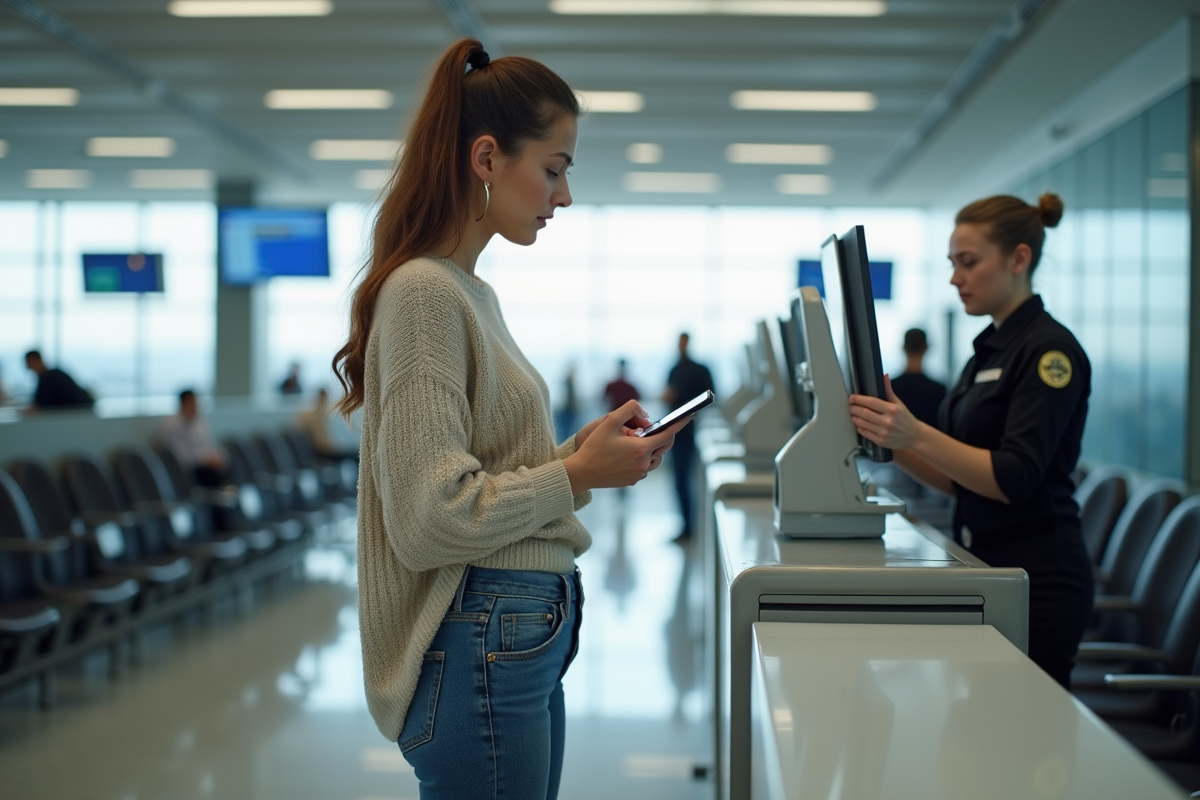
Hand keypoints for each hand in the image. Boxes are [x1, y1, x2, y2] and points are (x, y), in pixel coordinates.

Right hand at [563, 400, 685, 492]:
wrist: (581, 473)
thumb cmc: (594, 446)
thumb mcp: (609, 422)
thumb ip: (628, 409)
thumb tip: (646, 414)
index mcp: (641, 448)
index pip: (667, 435)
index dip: (679, 424)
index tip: (689, 417)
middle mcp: (643, 463)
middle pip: (664, 448)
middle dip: (664, 436)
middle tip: (658, 428)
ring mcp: (639, 474)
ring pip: (656, 459)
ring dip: (653, 449)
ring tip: (641, 441)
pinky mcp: (633, 481)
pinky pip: (645, 468)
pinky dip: (643, 459)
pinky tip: (630, 454)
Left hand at [848, 374, 922, 450]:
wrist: (914, 436)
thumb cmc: (906, 419)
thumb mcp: (899, 404)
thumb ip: (889, 391)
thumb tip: (884, 376)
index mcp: (892, 409)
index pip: (871, 402)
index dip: (859, 399)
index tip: (852, 398)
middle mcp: (888, 421)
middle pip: (864, 413)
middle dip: (854, 408)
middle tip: (851, 406)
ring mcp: (884, 432)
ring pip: (863, 423)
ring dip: (855, 418)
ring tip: (854, 415)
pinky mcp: (881, 441)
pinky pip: (865, 433)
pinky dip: (860, 428)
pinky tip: (859, 425)